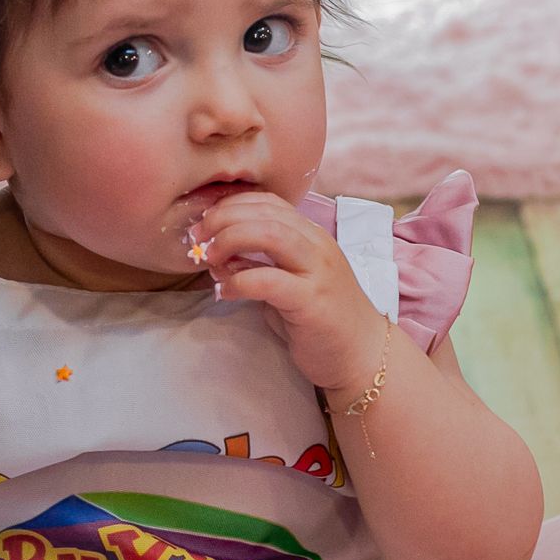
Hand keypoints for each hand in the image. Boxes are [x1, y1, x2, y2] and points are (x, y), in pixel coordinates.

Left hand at [189, 190, 383, 394]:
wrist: (362, 357)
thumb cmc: (320, 322)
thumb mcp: (287, 284)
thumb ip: (256, 266)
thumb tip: (216, 258)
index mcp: (312, 236)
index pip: (269, 202)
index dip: (231, 206)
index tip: (205, 222)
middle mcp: (317, 246)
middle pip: (265, 213)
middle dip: (222, 220)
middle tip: (197, 239)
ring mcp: (318, 271)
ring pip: (270, 235)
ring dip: (230, 241)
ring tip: (208, 258)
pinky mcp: (312, 300)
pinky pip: (268, 280)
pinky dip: (238, 282)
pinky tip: (223, 292)